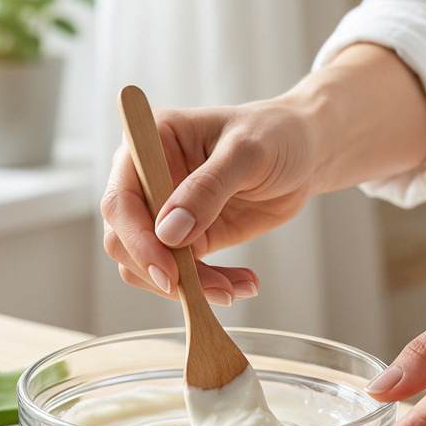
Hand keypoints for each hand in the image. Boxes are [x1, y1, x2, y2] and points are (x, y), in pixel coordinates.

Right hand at [99, 101, 319, 304]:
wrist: (304, 152)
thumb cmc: (274, 134)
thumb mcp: (246, 153)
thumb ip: (207, 189)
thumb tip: (168, 233)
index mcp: (149, 144)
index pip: (121, 201)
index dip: (137, 241)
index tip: (168, 272)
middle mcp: (147, 180)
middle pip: (124, 241)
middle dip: (163, 272)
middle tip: (211, 291)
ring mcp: (164, 213)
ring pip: (150, 267)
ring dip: (189, 287)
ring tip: (238, 287)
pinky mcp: (187, 239)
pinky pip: (183, 276)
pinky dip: (208, 288)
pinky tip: (243, 284)